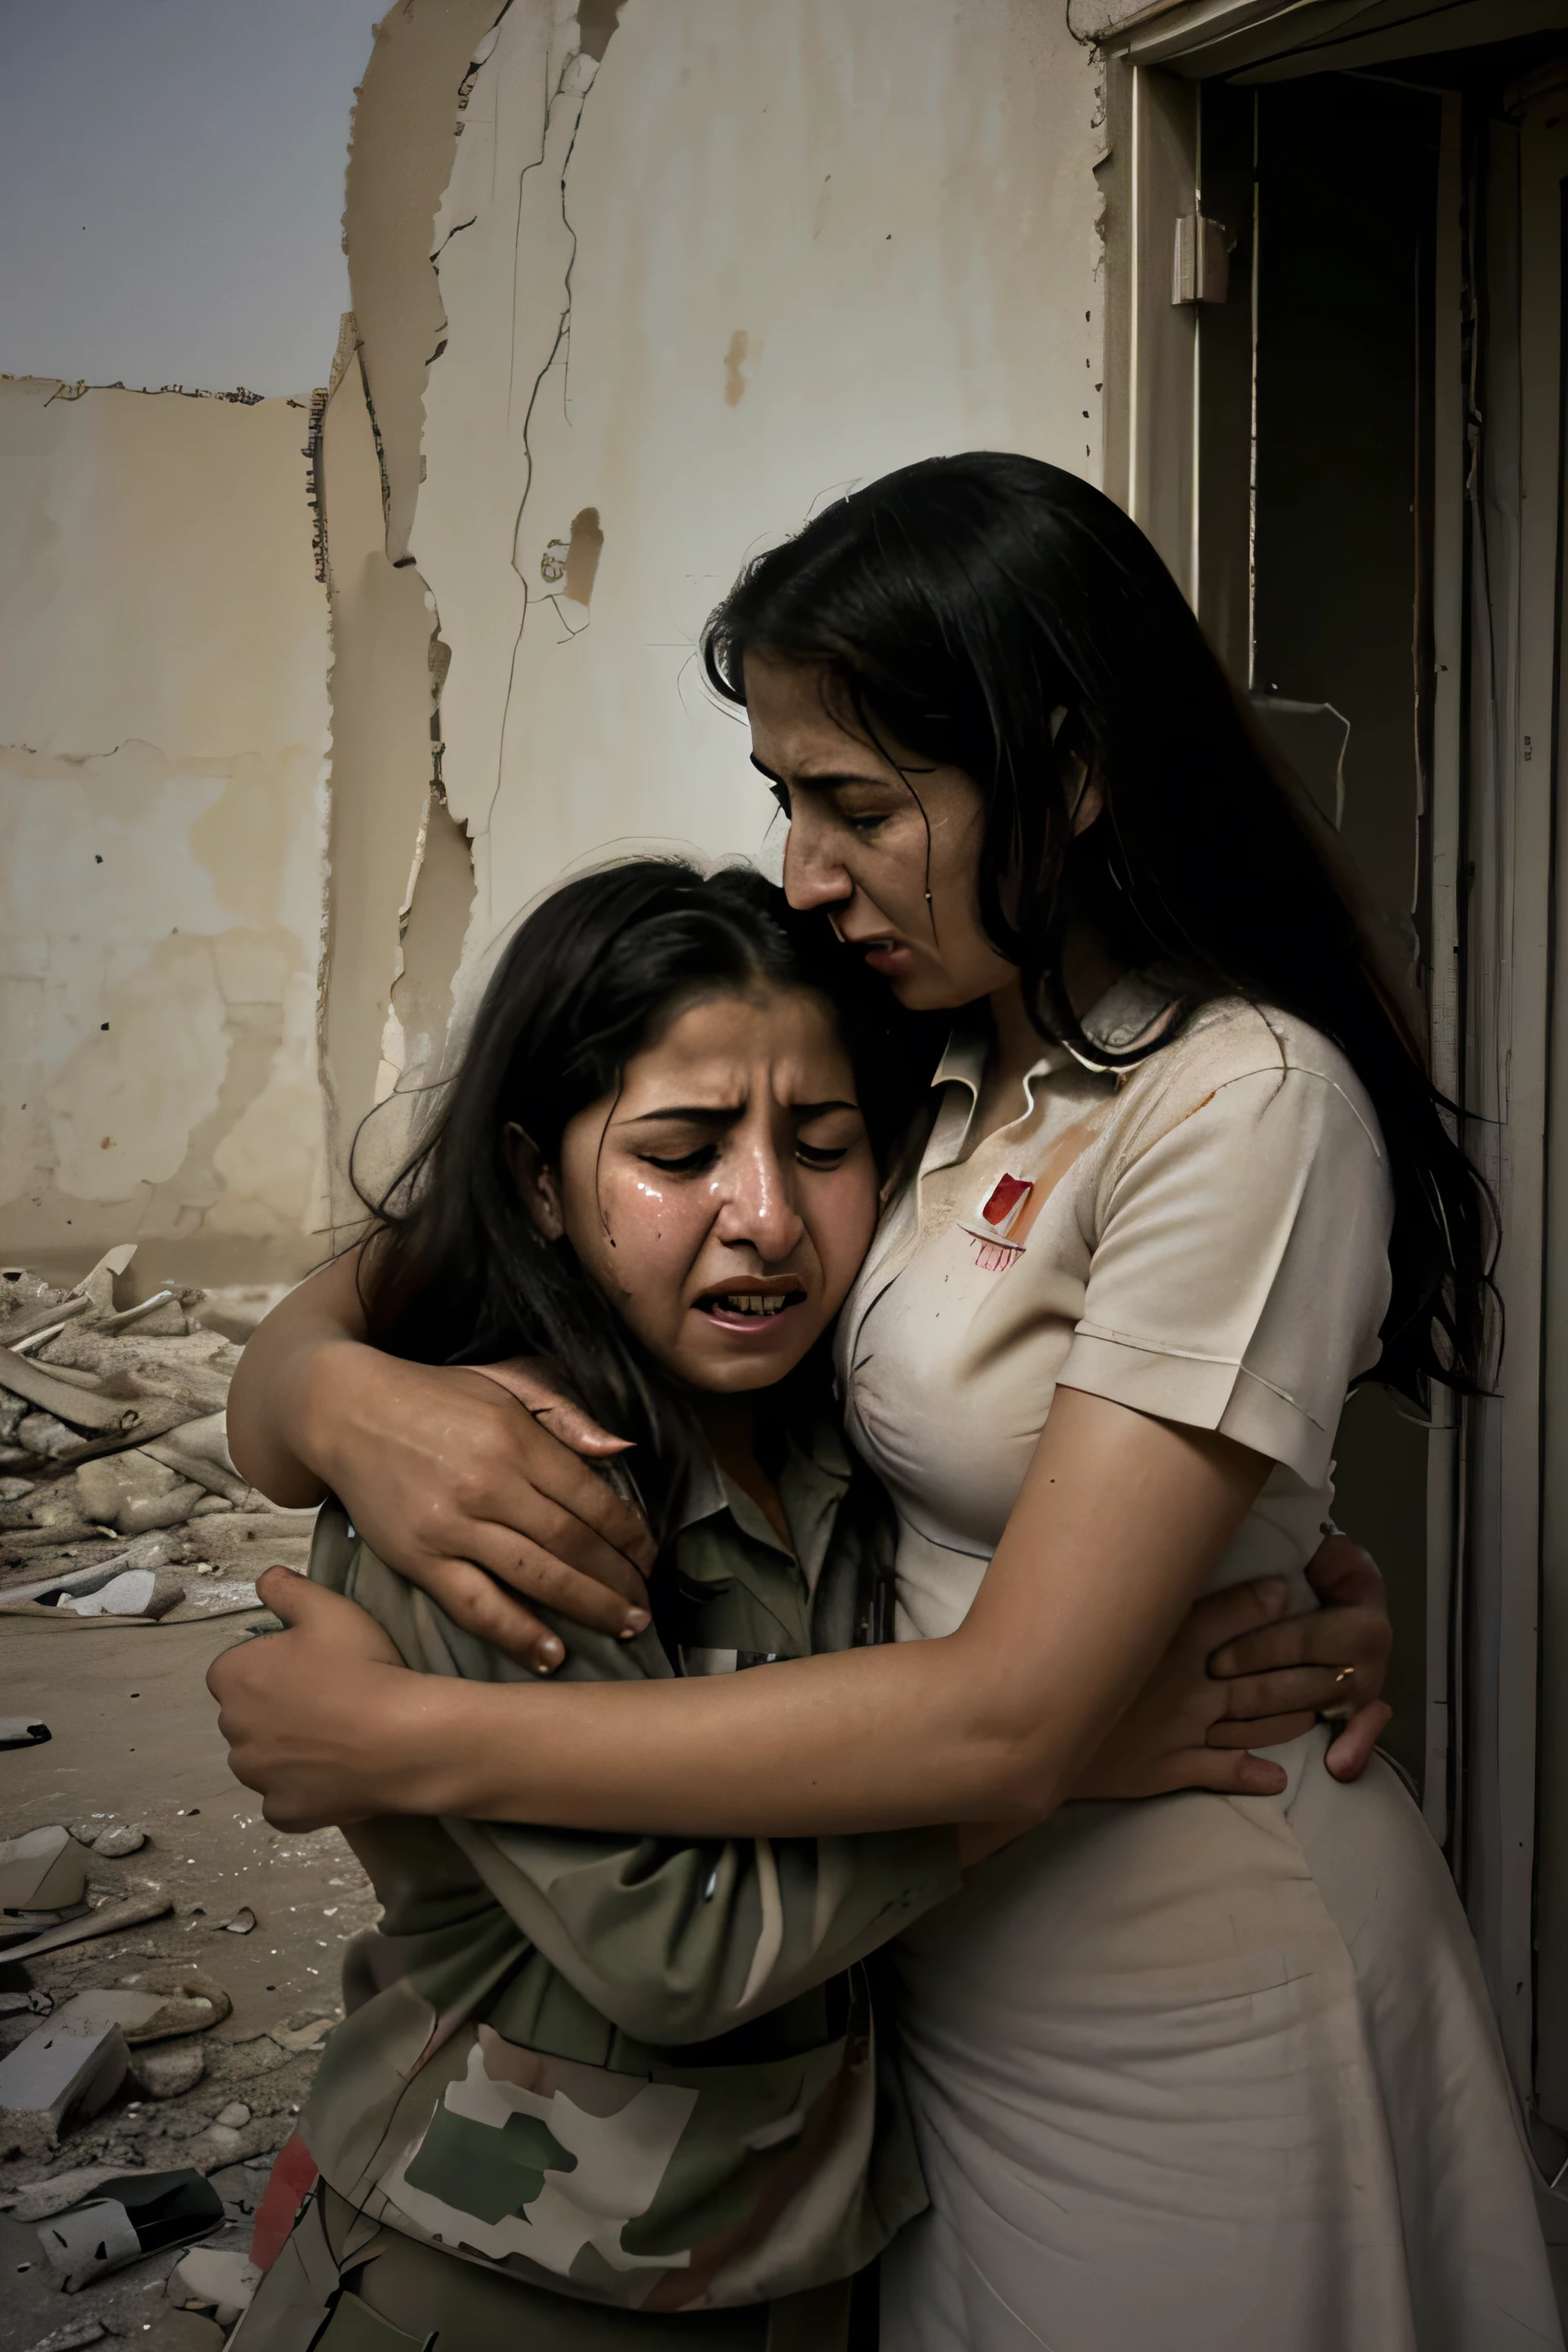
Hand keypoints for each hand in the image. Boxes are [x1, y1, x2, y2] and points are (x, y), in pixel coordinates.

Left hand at [209, 1569, 433, 1829]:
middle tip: (326, 1700)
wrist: (402, 1738)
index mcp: (234, 1678)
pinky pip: (283, 1799)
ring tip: (334, 1739)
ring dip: (283, 1751)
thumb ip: (288, 1590)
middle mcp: (232, 1730)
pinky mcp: (281, 1813)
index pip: (234, 1670)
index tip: (308, 1667)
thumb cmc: (362, 1666)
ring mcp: (256, 1778)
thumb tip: (265, 1580)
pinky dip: (302, 1789)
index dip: (270, 1667)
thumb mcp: (330, 1609)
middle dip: (273, 1710)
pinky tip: (335, 1774)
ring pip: (261, 1760)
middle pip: (246, 1716)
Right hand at [303, 1345, 655, 1672]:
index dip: (629, 1535)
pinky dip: (516, 1634)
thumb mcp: (505, 1380)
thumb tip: (620, 1452)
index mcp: (515, 1440)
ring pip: (535, 1579)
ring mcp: (452, 1528)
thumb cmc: (432, 1394)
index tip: (650, 1557)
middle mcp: (488, 1486)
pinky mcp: (419, 1560)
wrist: (344, 1411)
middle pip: (571, 1544)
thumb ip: (565, 1413)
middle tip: (646, 1606)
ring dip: (586, 1609)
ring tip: (623, 1628)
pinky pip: (476, 1606)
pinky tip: (549, 1654)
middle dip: (619, 1580)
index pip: (591, 1499)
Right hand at [1067, 1535, 1392, 1801]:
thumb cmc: (1058, 1665)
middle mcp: (1189, 1685)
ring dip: (1291, 1716)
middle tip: (1339, 1663)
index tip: (1294, 1590)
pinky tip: (1278, 1777)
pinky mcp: (1167, 1768)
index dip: (1266, 1602)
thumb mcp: (1102, 1617)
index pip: (1233, 1616)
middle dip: (1305, 1670)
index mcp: (1173, 1642)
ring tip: (1321, 1709)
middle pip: (1262, 1676)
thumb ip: (1145, 1591)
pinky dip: (1251, 1774)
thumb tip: (1171, 1565)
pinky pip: (1220, 1772)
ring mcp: (1182, 1731)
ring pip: (1253, 1722)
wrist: (1027, 1732)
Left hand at [1206, 1534, 1392, 1781]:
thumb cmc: (1313, 1565)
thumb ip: (1300, 1560)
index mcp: (1360, 1618)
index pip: (1303, 1640)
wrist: (1341, 1582)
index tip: (1215, 1661)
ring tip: (1219, 1734)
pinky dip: (1354, 1749)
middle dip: (1252, 1692)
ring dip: (1269, 1727)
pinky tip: (1337, 1766)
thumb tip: (1276, 1584)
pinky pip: (1360, 1733)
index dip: (1259, 1650)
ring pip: (1314, 1711)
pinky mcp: (1358, 1710)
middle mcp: (1370, 1656)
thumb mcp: (1311, 1553)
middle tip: (1208, 1696)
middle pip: (1305, 1682)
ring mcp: (1366, 1686)